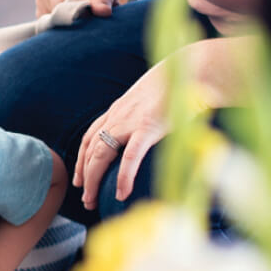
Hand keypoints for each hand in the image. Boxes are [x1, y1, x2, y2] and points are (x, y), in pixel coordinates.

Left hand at [74, 60, 175, 209]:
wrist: (190, 69)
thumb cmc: (177, 86)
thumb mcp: (151, 101)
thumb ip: (143, 117)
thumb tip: (149, 132)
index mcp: (118, 110)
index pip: (90, 137)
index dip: (82, 158)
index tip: (80, 178)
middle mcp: (117, 116)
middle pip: (91, 149)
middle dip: (84, 175)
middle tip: (85, 198)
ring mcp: (130, 121)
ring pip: (102, 154)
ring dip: (93, 179)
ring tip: (92, 201)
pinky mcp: (147, 127)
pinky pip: (130, 156)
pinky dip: (123, 176)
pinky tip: (120, 194)